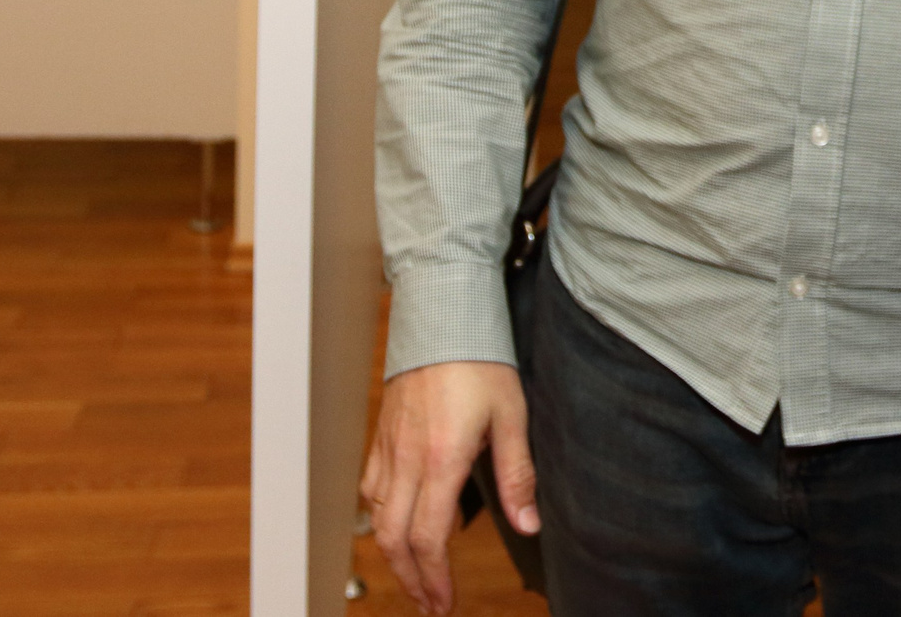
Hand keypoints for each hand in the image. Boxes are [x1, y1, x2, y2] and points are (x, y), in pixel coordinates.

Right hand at [361, 359, 533, 615]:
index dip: (435, 578)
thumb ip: (518, 474)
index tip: (445, 601)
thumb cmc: (480, 358)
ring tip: (413, 577)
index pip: (429, 537)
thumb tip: (529, 524)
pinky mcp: (381, 435)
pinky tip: (392, 527)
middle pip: (394, 539)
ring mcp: (388, 447)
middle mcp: (407, 459)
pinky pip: (370, 489)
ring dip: (392, 556)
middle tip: (429, 604)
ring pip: (376, 518)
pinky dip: (378, 519)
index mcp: (441, 459)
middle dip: (410, 579)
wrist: (442, 312)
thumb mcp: (512, 415)